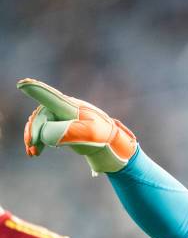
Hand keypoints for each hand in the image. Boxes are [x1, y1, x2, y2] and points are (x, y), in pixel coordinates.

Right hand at [18, 78, 136, 173]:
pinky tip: (36, 152)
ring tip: (33, 153)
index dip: (36, 90)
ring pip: (42, 123)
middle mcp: (66, 108)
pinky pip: (46, 130)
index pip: (51, 98)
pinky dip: (39, 140)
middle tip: (31, 147)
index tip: (23, 84)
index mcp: (72, 108)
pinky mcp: (64, 125)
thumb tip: (44, 134)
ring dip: (34, 137)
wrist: (114, 145)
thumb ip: (65, 132)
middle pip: (42, 115)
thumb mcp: (87, 135)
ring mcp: (65, 116)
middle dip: (33, 131)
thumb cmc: (103, 137)